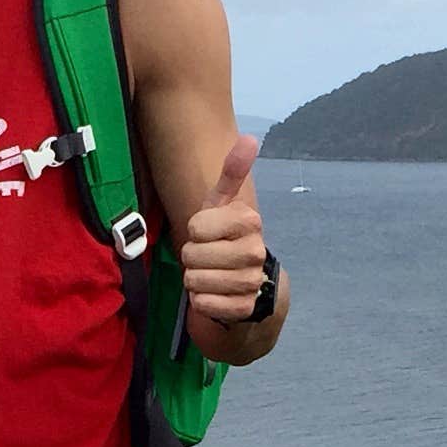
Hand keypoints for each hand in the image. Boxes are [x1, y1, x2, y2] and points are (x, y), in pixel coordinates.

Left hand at [177, 126, 274, 339]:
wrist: (247, 282)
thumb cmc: (224, 238)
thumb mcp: (222, 205)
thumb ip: (232, 173)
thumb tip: (249, 137)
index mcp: (249, 221)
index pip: (195, 227)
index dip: (194, 231)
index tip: (207, 233)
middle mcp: (255, 251)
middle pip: (191, 255)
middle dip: (191, 258)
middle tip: (205, 256)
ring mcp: (251, 281)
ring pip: (195, 280)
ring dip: (194, 279)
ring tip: (208, 274)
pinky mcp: (244, 308)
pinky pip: (203, 304)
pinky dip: (200, 301)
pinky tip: (213, 294)